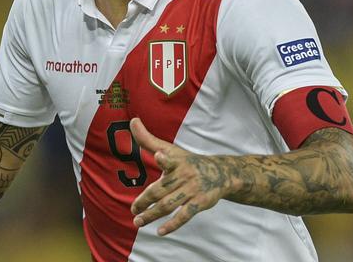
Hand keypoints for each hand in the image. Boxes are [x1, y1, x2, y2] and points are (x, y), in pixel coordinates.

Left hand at [129, 118, 230, 235]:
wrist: (220, 173)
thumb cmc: (187, 161)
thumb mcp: (170, 149)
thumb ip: (148, 139)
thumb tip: (132, 121)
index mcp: (176, 162)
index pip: (169, 159)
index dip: (164, 158)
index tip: (159, 155)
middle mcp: (184, 175)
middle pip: (161, 190)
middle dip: (145, 201)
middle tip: (133, 211)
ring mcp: (192, 190)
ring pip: (169, 205)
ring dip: (153, 215)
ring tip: (138, 221)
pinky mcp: (199, 203)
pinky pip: (184, 216)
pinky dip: (172, 225)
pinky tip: (160, 231)